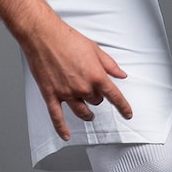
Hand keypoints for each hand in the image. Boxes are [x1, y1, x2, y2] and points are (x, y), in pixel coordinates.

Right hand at [20, 13, 132, 140]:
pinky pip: (57, 117)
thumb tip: (122, 74)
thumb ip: (110, 64)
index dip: (123, 107)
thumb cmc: (68, 39)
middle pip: (96, 102)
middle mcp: (83, 87)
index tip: (128, 114)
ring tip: (89, 115)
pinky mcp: (51, 95)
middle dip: (97, 97)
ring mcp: (66, 93)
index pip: (115, 97)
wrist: (43, 35)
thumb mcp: (95, 49)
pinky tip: (66, 136)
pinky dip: (62, 129)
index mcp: (96, 76)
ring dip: (87, 114)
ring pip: (81, 111)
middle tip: (93, 90)